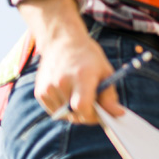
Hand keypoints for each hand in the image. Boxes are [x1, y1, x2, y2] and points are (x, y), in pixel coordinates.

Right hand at [18, 0, 123, 123]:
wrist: (62, 43)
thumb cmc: (88, 58)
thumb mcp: (105, 72)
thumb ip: (110, 95)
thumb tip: (118, 114)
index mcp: (81, 76)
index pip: (82, 107)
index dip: (92, 115)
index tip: (99, 114)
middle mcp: (61, 82)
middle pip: (74, 113)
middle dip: (86, 115)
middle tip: (93, 106)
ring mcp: (48, 88)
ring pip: (64, 115)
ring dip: (74, 112)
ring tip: (79, 95)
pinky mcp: (39, 92)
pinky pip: (54, 111)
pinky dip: (63, 109)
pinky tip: (68, 95)